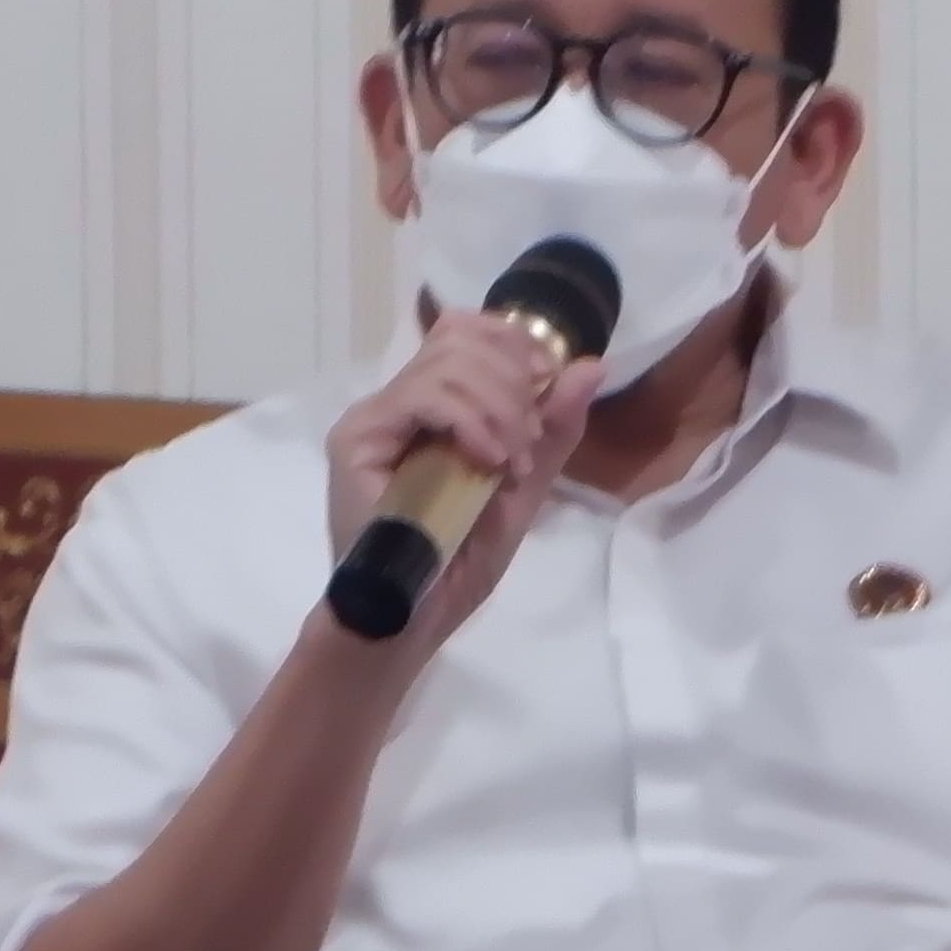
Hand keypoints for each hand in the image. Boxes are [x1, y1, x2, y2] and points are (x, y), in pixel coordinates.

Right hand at [317, 311, 600, 662]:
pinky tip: (488, 461)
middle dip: (516, 383)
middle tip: (527, 447)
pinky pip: (424, 395)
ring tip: (510, 463)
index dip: (516, 346)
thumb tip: (593, 365)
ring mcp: (375, 417)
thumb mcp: (522, 489)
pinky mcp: (358, 437)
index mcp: (434, 405)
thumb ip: (553, 430)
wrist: (410, 619)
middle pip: (463, 337)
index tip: (547, 387)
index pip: (469, 331)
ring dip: (500, 408)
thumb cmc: (457, 564)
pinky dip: (470, 421)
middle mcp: (399, 401)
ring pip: (449, 360)